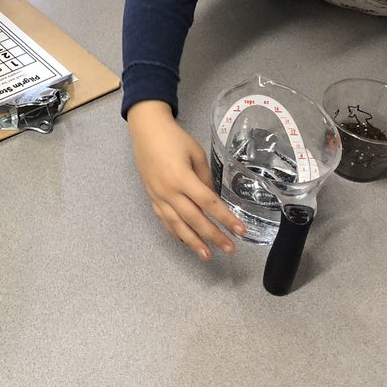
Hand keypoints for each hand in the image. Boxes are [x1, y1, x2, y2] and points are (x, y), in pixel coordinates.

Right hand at [127, 101, 246, 259]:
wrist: (146, 130)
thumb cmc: (174, 138)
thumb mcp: (196, 154)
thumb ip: (205, 178)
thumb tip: (212, 200)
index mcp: (182, 178)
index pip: (208, 203)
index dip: (225, 218)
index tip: (240, 231)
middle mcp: (168, 191)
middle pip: (194, 219)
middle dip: (213, 236)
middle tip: (230, 249)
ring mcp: (157, 196)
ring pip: (177, 225)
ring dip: (193, 242)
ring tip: (207, 256)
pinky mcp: (151, 197)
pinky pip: (164, 220)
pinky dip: (175, 233)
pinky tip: (186, 241)